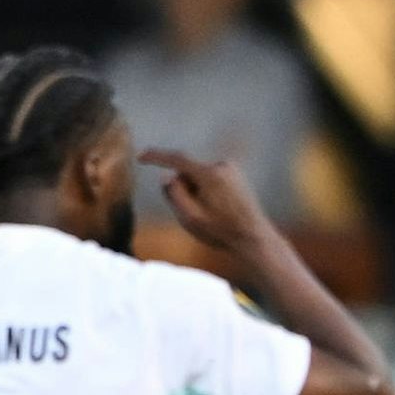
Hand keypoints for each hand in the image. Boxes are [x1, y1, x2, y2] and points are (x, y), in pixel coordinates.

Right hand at [142, 149, 272, 250]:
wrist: (253, 238)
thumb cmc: (221, 232)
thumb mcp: (190, 218)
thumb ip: (174, 195)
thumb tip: (166, 177)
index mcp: (209, 174)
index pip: (177, 159)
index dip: (156, 157)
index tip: (141, 156)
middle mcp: (221, 165)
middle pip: (188, 171)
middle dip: (184, 188)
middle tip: (193, 214)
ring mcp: (231, 169)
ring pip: (200, 176)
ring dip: (196, 191)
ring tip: (209, 215)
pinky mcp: (237, 175)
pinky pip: (212, 179)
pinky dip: (207, 191)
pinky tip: (217, 210)